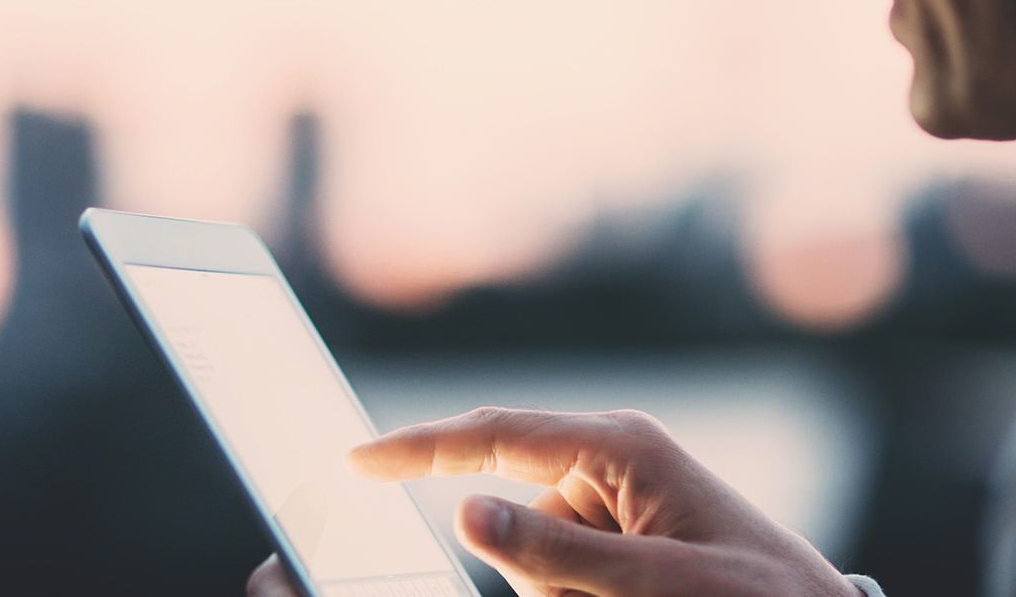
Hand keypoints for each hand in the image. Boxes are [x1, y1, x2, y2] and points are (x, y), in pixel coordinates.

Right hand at [247, 407, 858, 596]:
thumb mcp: (659, 582)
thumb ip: (558, 552)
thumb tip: (466, 511)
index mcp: (621, 446)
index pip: (496, 434)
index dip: (419, 447)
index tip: (356, 461)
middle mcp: (608, 460)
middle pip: (511, 505)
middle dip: (543, 570)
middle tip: (601, 595)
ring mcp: (610, 497)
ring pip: (529, 551)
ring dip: (567, 592)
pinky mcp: (613, 533)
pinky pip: (558, 571)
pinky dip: (579, 595)